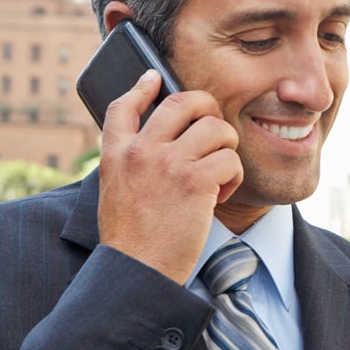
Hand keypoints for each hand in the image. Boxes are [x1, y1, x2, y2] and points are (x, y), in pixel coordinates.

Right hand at [96, 70, 241, 282]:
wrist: (137, 271)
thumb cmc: (132, 240)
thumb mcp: (116, 192)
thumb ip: (131, 163)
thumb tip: (157, 141)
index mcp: (116, 154)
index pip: (122, 106)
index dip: (141, 86)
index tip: (153, 78)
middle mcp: (140, 151)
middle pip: (183, 102)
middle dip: (208, 109)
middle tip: (214, 132)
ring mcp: (168, 163)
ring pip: (216, 128)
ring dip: (226, 149)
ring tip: (217, 175)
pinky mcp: (195, 181)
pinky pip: (230, 159)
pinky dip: (233, 177)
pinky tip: (219, 197)